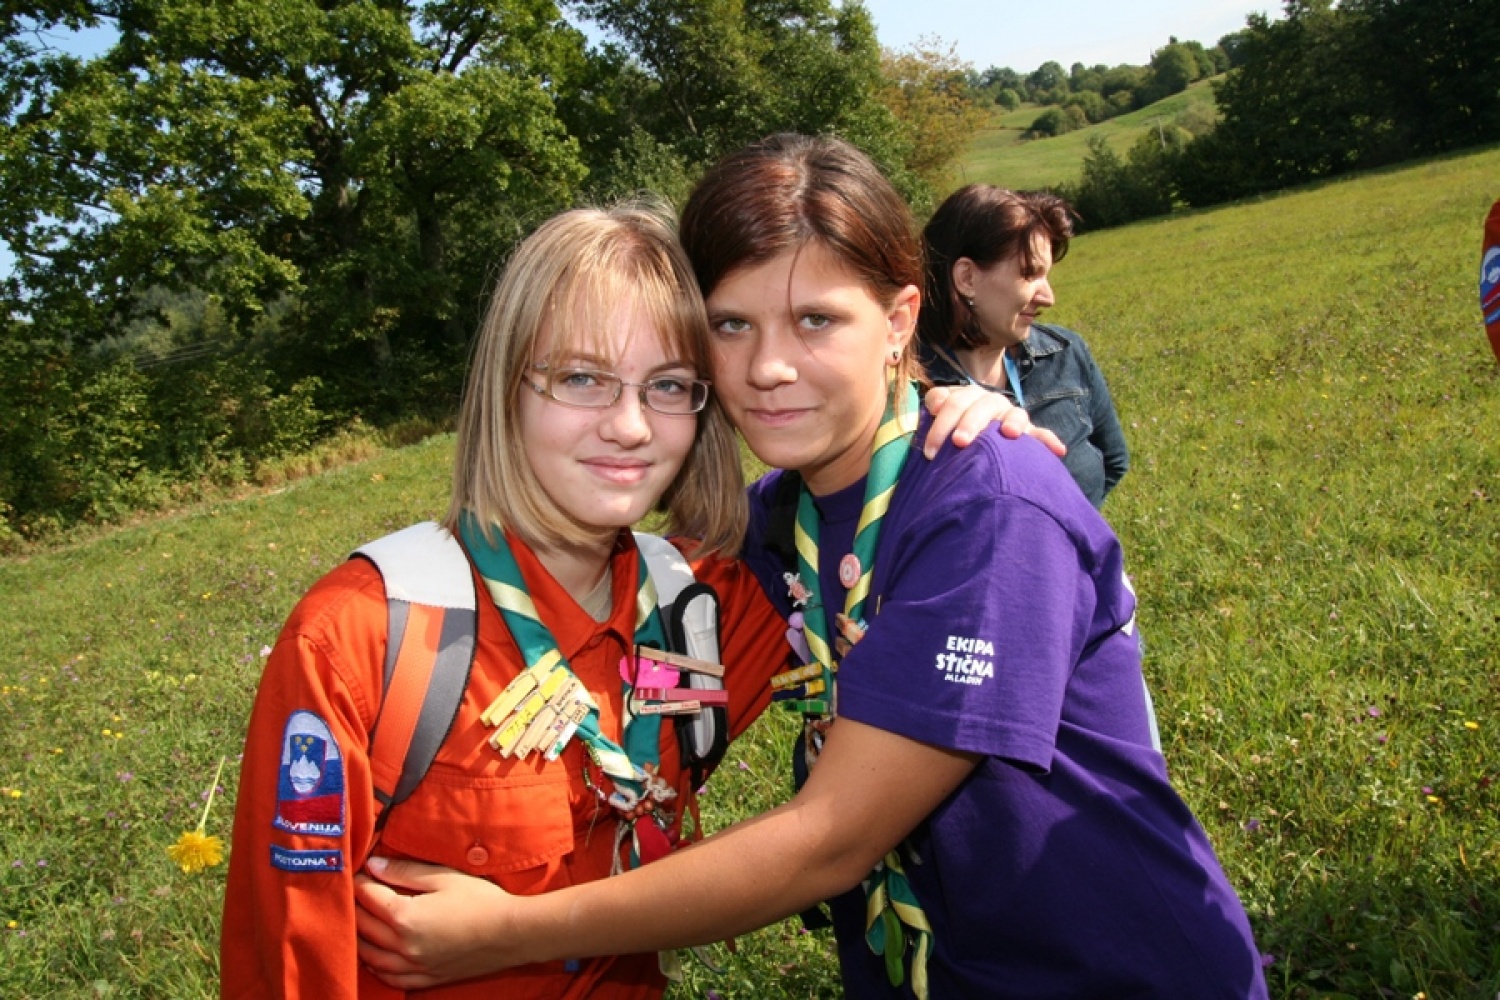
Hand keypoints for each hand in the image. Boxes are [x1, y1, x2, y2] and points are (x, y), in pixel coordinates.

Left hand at [354, 857, 523, 987]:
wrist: (511, 933)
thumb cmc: (481, 900)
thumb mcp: (443, 877)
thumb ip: (405, 871)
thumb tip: (374, 865)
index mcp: (405, 917)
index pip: (369, 897)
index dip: (361, 882)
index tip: (360, 871)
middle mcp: (403, 946)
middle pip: (364, 927)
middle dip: (356, 907)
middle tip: (358, 893)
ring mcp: (414, 966)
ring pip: (371, 957)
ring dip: (360, 939)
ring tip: (359, 922)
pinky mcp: (426, 978)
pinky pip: (390, 978)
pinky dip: (376, 967)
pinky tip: (374, 958)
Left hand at [921, 384, 1065, 458]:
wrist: (971, 439)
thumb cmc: (950, 429)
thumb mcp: (939, 414)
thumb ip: (936, 403)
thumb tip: (936, 403)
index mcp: (969, 396)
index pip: (955, 402)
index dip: (941, 423)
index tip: (930, 450)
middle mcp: (991, 402)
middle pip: (983, 406)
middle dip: (971, 423)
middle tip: (960, 442)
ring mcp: (1011, 417)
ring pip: (1015, 414)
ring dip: (1013, 422)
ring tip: (1009, 433)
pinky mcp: (1028, 433)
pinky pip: (1041, 435)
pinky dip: (1049, 441)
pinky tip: (1058, 450)